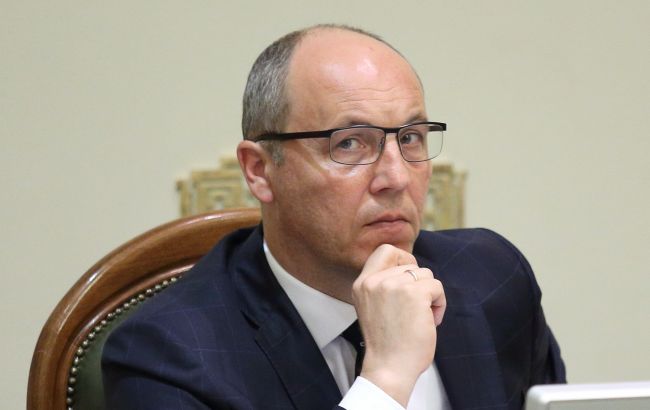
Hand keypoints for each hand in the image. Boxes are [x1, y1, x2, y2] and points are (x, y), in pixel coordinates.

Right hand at [352, 244, 445, 406]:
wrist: (389, 368)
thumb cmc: (387, 344)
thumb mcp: (374, 307)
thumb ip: (384, 286)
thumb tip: (411, 269)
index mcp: (362, 284)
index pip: (385, 251)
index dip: (403, 260)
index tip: (409, 280)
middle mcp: (374, 281)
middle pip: (410, 263)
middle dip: (419, 283)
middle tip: (417, 305)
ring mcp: (393, 285)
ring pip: (425, 274)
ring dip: (430, 295)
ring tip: (422, 317)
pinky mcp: (414, 293)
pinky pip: (437, 287)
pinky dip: (440, 304)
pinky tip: (431, 321)